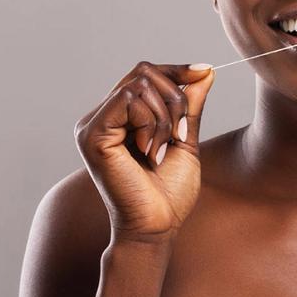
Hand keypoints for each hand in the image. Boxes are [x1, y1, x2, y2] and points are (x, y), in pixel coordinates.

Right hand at [73, 61, 215, 245]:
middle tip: (179, 134)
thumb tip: (205, 71)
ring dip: (164, 117)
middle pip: (144, 73)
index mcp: (119, 117)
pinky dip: (150, 123)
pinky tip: (149, 152)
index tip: (204, 71)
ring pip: (139, 85)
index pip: (144, 74)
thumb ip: (190, 105)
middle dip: (175, 98)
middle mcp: (101, 117)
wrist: (157, 226)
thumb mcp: (184, 138)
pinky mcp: (92, 134)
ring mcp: (92, 125)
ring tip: (161, 150)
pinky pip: (128, 100)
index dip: (176, 70)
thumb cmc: (169, 193)